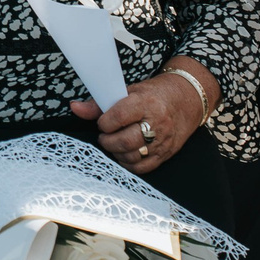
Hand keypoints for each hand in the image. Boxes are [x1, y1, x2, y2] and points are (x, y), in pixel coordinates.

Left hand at [75, 67, 208, 174]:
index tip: (102, 122)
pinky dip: (129, 163)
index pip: (119, 116)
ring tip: (113, 143)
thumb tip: (75, 108)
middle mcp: (157, 122)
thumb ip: (100, 103)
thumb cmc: (152, 95)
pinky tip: (124, 154)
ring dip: (116, 153)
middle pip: (125, 141)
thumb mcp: (128, 91)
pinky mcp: (166, 153)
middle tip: (104, 136)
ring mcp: (163, 140)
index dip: (104, 122)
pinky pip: (143, 167)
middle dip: (108, 141)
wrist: (184, 101)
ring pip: (133, 156)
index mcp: (146, 103)